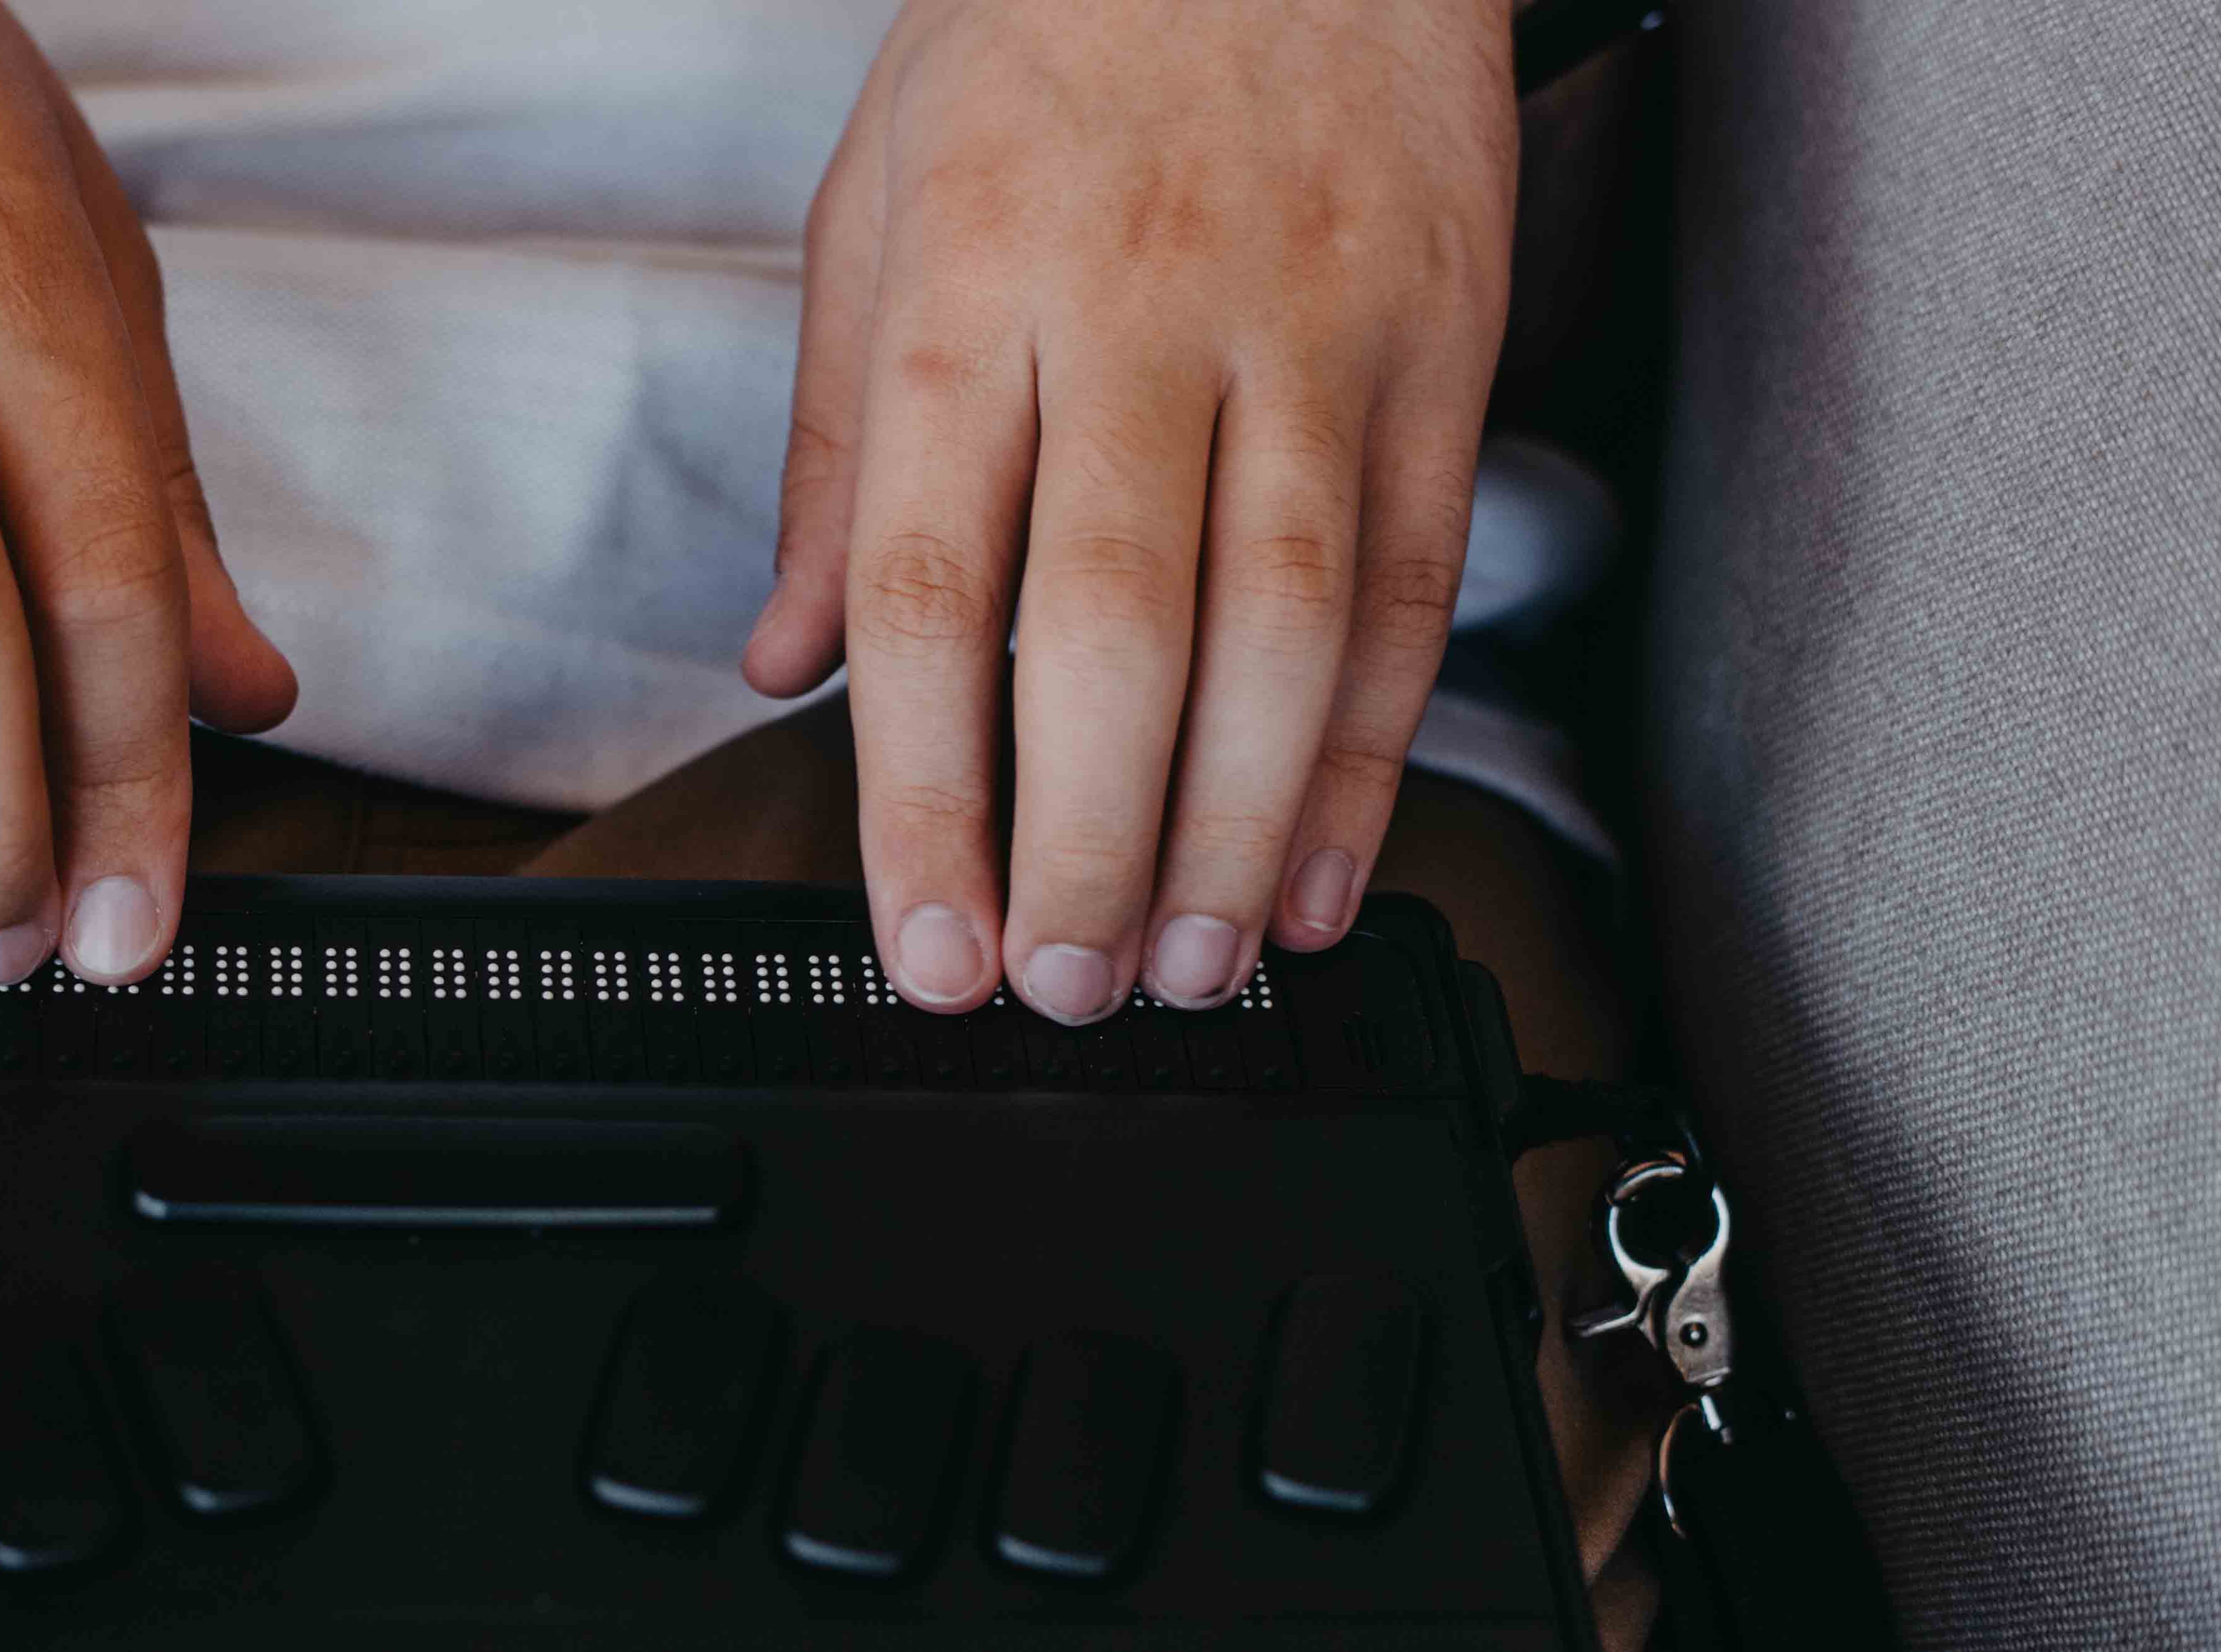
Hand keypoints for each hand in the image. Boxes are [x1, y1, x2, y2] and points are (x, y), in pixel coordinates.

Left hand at [745, 0, 1514, 1016]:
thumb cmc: (1053, 42)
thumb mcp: (874, 209)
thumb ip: (830, 455)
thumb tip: (781, 661)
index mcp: (969, 296)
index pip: (933, 590)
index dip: (927, 794)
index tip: (922, 937)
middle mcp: (1143, 320)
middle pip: (1114, 632)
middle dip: (1085, 843)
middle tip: (1060, 989)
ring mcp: (1309, 336)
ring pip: (1285, 626)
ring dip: (1240, 828)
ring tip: (1195, 965)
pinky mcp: (1439, 350)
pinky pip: (1413, 581)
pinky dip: (1374, 747)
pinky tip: (1328, 867)